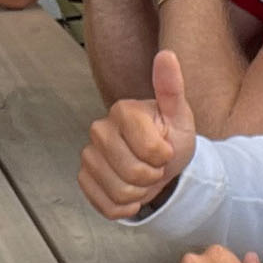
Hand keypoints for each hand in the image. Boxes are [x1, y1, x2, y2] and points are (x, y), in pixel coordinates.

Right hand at [77, 49, 198, 220]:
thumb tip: (167, 55)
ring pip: (120, 192)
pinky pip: (106, 206)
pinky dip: (125, 207)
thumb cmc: (169, 136)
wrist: (159, 162)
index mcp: (123, 111)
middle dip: (152, 177)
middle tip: (155, 165)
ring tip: (143, 177)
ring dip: (140, 193)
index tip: (165, 149)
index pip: (151, 151)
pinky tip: (131, 192)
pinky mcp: (84, 178)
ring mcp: (89, 155)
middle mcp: (100, 130)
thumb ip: (171, 87)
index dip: (165, 158)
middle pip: (133, 174)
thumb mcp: (179, 115)